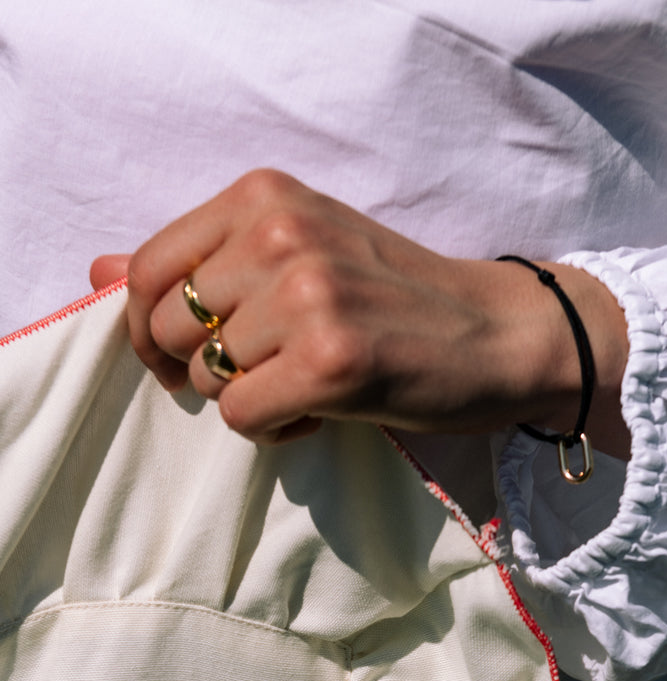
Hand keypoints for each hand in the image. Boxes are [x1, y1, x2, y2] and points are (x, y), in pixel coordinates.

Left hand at [90, 169, 629, 452]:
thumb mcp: (298, 254)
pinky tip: (317, 414)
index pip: (148, 267)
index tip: (183, 355)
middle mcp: (280, 234)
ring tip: (302, 389)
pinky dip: (274, 431)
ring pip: (209, 378)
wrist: (499, 334)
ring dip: (247, 400)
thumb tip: (99, 271)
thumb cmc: (396, 300)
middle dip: (196, 369)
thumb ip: (202, 259)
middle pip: (168, 327)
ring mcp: (308, 297)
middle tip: (253, 379)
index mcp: (264, 195)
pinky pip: (245, 417)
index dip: (148, 326)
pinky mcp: (332, 363)